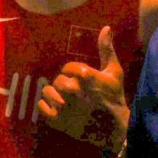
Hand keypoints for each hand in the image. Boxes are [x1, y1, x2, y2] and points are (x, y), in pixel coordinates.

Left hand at [38, 26, 127, 151]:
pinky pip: (42, 108)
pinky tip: (56, 108)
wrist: (113, 130)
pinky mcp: (58, 121)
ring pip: (47, 92)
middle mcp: (72, 90)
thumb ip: (106, 49)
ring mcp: (64, 106)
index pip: (68, 68)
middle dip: (65, 84)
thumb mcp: (114, 72)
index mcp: (85, 76)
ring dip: (54, 94)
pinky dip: (46, 107)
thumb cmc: (114, 98)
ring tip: (65, 99)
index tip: (81, 79)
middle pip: (58, 80)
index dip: (73, 72)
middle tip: (75, 92)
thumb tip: (106, 27)